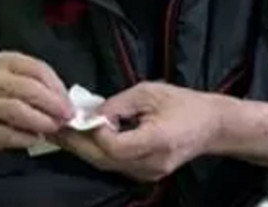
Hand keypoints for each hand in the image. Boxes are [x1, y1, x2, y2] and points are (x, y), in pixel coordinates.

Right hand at [0, 51, 74, 154]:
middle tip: (67, 116)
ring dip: (40, 120)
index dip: (57, 86)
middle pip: (27, 88)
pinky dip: (25, 137)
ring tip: (54, 127)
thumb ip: (42, 87)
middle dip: (52, 104)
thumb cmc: (2, 97)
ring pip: (16, 109)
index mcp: (6, 62)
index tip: (70, 101)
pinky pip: (7, 133)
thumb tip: (68, 103)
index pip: (37, 68)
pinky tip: (35, 139)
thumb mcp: (20, 81)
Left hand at [54, 81, 223, 181]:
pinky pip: (115, 166)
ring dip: (84, 150)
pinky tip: (86, 139)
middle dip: (77, 144)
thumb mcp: (149, 92)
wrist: (213, 126)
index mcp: (156, 141)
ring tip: (63, 132)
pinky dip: (98, 153)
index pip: (113, 146)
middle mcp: (151, 163)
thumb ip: (117, 104)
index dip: (93, 133)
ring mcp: (148, 173)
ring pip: (106, 166)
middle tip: (55, 128)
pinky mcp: (146, 174)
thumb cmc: (184, 103)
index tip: (78, 116)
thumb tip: (91, 114)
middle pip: (104, 161)